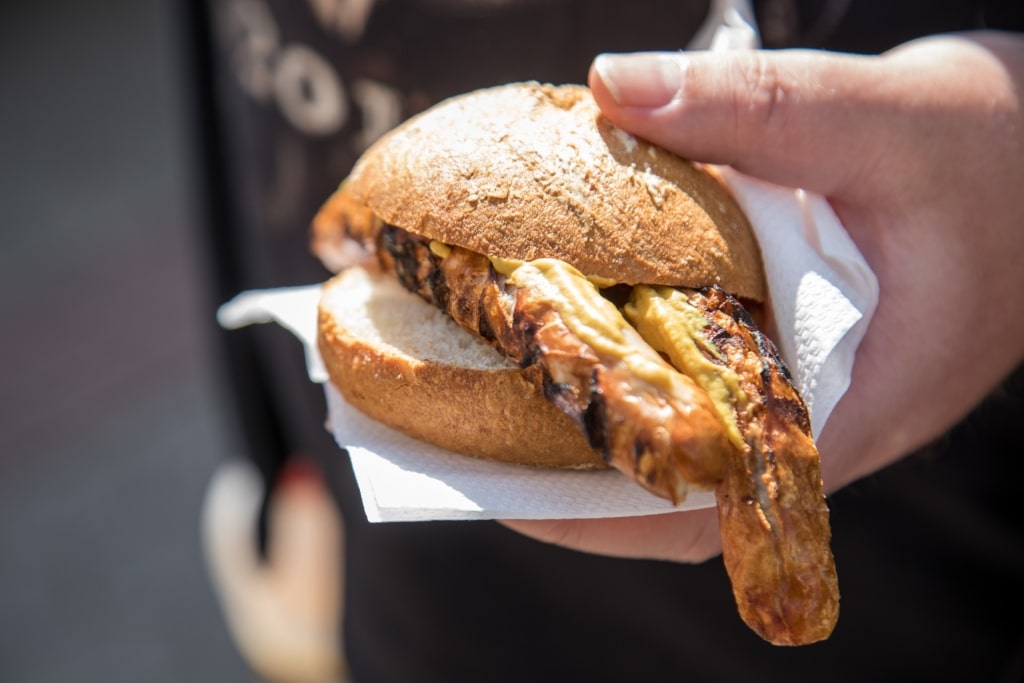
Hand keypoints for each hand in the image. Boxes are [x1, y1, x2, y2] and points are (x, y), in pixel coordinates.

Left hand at [503, 31, 1023, 562]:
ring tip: (505, 390)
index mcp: (868, 401)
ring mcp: (822, 387)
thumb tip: (616, 88)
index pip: (723, 503)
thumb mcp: (882, 117)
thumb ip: (754, 105)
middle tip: (476, 436)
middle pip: (692, 483)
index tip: (514, 491)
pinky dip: (647, 365)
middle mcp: (838, 414)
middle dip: (583, 474)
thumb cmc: (996, 150)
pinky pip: (715, 381)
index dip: (611, 514)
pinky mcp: (808, 349)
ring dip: (606, 421)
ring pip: (699, 434)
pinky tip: (589, 328)